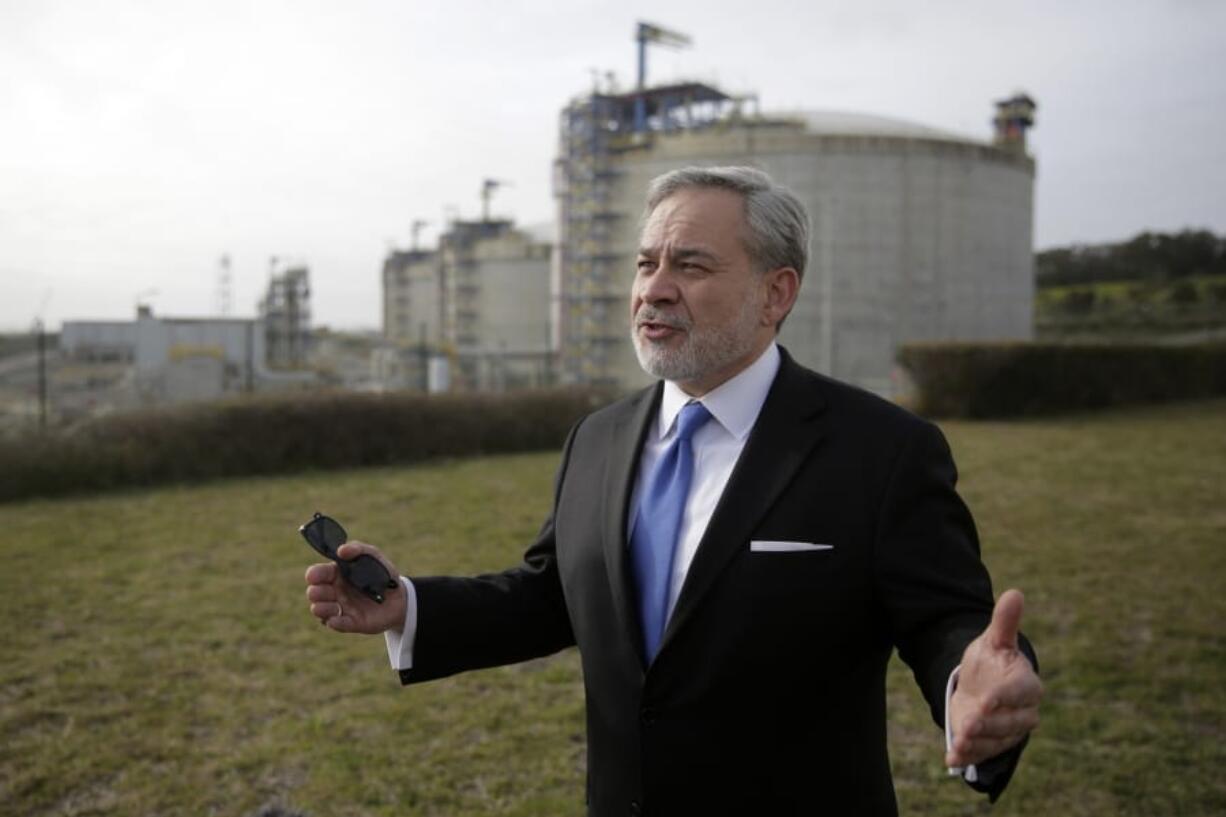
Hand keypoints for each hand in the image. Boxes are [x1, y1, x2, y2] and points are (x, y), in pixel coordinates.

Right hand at [305, 541, 406, 633]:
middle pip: (313, 593)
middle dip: (316, 593)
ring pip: (318, 610)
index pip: (315, 574)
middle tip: (331, 592)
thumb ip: (358, 549)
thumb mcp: (374, 556)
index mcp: (335, 574)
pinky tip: (338, 619)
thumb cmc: (382, 573)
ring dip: (322, 609)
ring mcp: (340, 607)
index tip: (316, 576)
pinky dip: (334, 622)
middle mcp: (334, 591)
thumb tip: (341, 550)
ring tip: (337, 606)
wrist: (400, 596)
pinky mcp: (349, 622)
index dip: (313, 575)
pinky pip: (334, 624)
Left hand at [947, 589, 1041, 766]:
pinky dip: (967, 757)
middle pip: (1011, 722)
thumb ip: (1004, 622)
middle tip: (970, 723)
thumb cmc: (992, 662)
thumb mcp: (994, 641)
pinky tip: (952, 757)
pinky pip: (983, 754)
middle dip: (989, 723)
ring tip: (959, 740)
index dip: (1005, 696)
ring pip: (997, 740)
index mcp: (1027, 685)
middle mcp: (1023, 712)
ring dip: (977, 742)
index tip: (987, 699)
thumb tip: (1014, 593)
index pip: (1021, 692)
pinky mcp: (992, 745)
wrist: (981, 685)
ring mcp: (1008, 732)